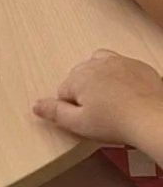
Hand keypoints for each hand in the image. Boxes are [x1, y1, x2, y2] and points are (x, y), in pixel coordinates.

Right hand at [33, 49, 162, 146]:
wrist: (153, 119)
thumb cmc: (117, 123)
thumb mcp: (80, 125)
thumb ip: (55, 113)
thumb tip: (35, 105)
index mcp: (79, 76)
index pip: (64, 90)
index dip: (72, 107)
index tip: (85, 119)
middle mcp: (96, 63)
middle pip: (81, 75)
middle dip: (86, 91)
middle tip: (100, 114)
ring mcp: (119, 61)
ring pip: (101, 65)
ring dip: (101, 78)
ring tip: (111, 100)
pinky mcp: (138, 65)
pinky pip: (123, 66)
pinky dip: (122, 76)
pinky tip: (128, 95)